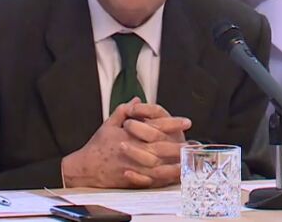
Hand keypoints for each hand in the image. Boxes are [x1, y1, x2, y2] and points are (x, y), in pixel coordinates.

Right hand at [61, 99, 180, 187]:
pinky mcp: (133, 180)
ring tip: (190, 160)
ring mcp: (133, 167)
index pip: (154, 126)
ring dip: (176, 162)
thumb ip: (124, 111)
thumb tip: (137, 100)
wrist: (85, 168)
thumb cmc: (98, 146)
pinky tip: (177, 175)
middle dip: (179, 144)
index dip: (172, 123)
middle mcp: (133, 150)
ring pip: (159, 166)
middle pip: (161, 147)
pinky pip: (152, 180)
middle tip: (195, 143)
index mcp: (129, 135)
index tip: (186, 121)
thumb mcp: (109, 124)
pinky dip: (166, 178)